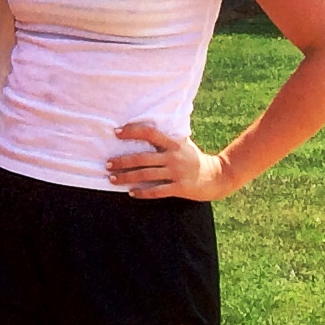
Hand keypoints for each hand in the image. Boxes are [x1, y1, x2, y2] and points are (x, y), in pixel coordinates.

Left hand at [107, 121, 231, 200]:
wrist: (218, 176)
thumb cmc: (194, 159)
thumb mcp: (183, 145)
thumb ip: (166, 141)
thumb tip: (143, 131)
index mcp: (174, 143)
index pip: (150, 133)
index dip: (132, 131)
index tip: (116, 132)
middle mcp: (174, 156)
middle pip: (142, 158)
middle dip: (122, 161)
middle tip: (106, 164)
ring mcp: (177, 172)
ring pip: (146, 175)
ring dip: (127, 177)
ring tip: (112, 179)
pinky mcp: (180, 187)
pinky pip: (158, 191)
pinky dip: (143, 192)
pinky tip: (131, 193)